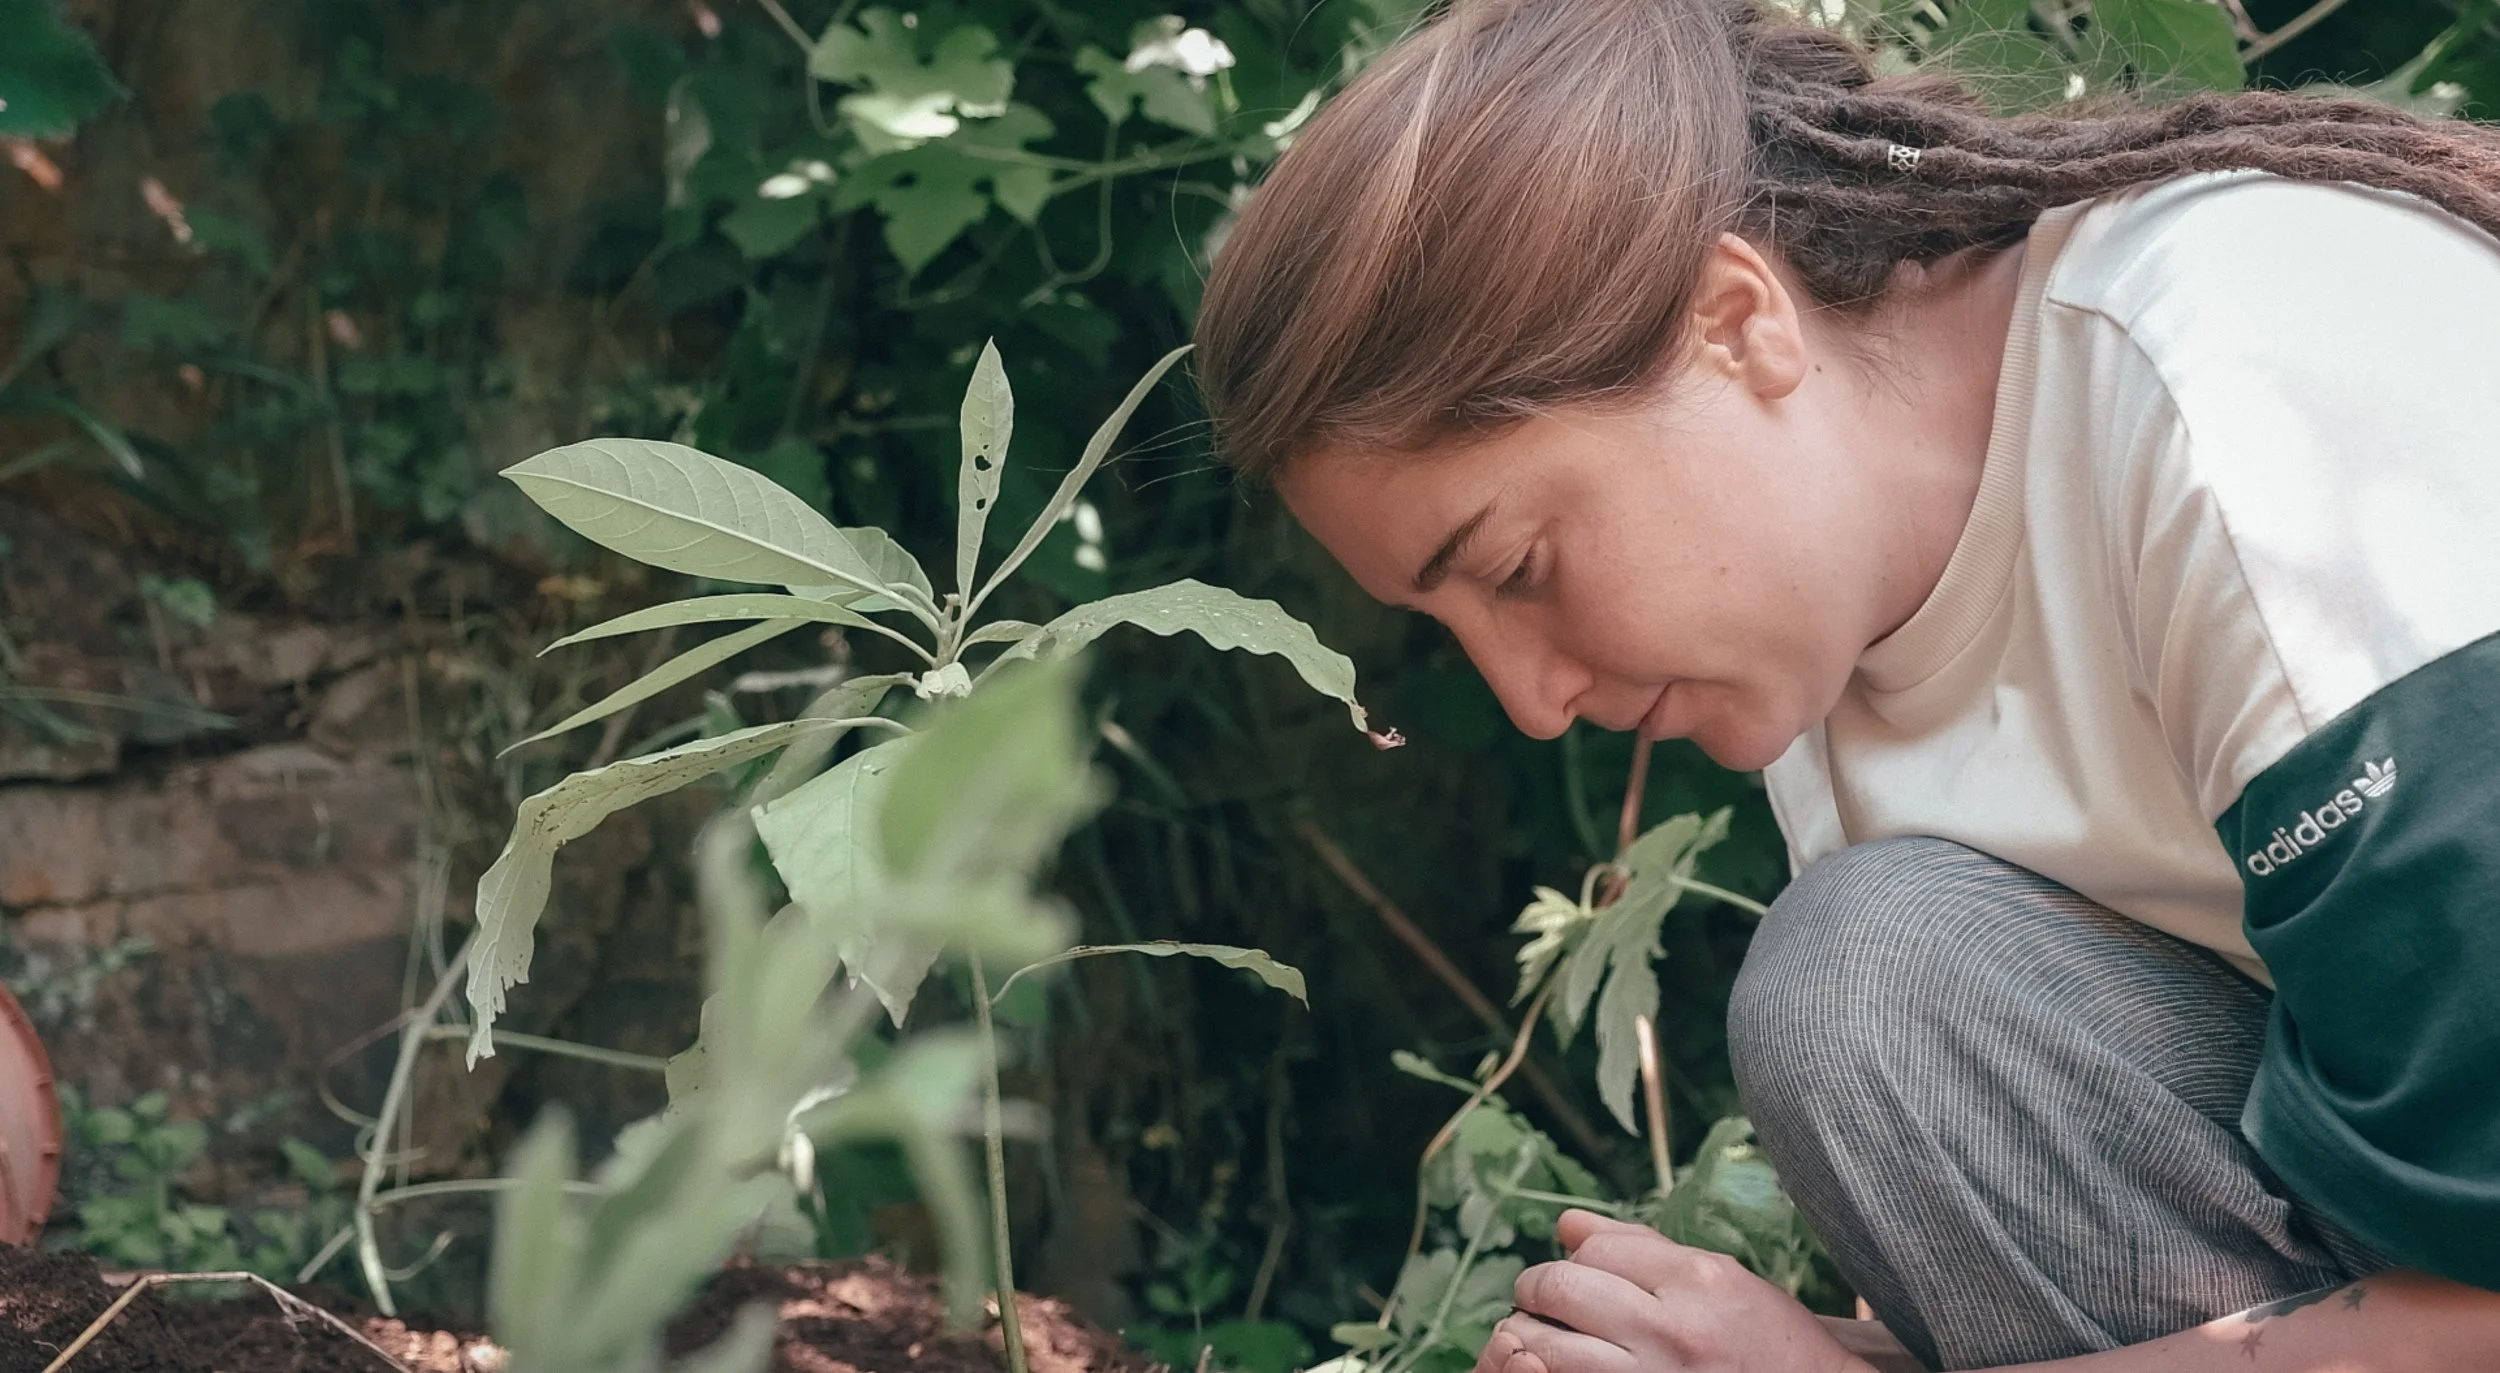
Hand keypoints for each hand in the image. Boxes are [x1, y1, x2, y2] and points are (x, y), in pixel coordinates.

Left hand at [1475, 1210, 1872, 1372]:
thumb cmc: (1768, 1342)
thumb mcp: (1720, 1278)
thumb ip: (1640, 1247)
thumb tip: (1566, 1223)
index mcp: (1696, 1279)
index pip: (1595, 1249)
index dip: (1575, 1259)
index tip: (1574, 1274)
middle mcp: (1671, 1327)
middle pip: (1560, 1289)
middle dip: (1534, 1291)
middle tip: (1535, 1302)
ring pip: (1544, 1346)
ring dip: (1527, 1337)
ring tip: (1537, 1338)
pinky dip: (1544, 1371)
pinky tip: (1554, 1367)